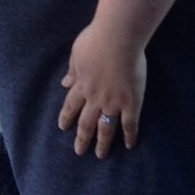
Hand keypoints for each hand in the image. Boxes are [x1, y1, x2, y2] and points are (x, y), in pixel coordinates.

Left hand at [58, 24, 145, 155]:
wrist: (117, 39)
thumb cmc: (96, 39)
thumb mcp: (77, 52)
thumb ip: (73, 69)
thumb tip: (64, 83)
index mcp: (81, 84)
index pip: (71, 105)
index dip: (67, 116)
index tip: (63, 127)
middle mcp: (95, 98)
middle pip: (86, 122)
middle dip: (82, 137)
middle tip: (79, 151)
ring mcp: (113, 103)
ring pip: (105, 128)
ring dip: (102, 143)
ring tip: (100, 155)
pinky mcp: (131, 103)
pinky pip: (129, 124)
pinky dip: (129, 136)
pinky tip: (129, 145)